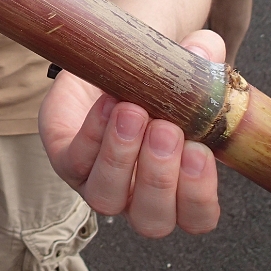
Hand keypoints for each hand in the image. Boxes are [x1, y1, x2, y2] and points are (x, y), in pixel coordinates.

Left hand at [38, 29, 224, 237]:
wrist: (109, 62)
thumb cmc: (159, 79)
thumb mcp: (187, 65)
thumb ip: (204, 58)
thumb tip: (204, 50)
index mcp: (179, 190)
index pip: (196, 218)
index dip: (199, 194)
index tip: (199, 150)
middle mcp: (137, 198)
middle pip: (151, 219)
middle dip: (159, 176)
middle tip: (165, 129)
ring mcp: (99, 183)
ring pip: (106, 198)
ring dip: (121, 156)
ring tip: (131, 111)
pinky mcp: (66, 160)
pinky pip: (74, 161)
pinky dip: (92, 133)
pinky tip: (107, 103)